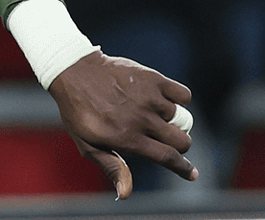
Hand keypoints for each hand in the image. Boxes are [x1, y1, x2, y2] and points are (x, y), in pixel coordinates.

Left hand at [48, 49, 196, 197]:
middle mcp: (140, 118)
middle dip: (179, 145)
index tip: (191, 173)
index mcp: (127, 138)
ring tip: (149, 112)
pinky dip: (179, 99)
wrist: (73, 71)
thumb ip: (112, 167)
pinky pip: (183, 95)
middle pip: (182, 140)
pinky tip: (162, 100)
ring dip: (171, 119)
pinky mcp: (152, 78)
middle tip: (164, 138)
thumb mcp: (88, 144)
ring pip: (181, 118)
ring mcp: (148, 97)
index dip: (183, 168)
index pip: (167, 158)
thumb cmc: (79, 111)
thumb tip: (126, 194)